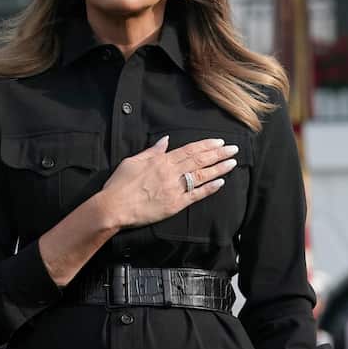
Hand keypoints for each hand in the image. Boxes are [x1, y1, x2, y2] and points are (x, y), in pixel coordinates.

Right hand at [99, 137, 238, 229]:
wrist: (114, 207)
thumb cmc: (119, 184)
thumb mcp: (133, 161)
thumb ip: (151, 151)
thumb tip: (165, 141)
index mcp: (161, 161)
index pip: (189, 150)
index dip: (206, 145)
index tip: (219, 142)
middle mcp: (170, 173)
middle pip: (199, 160)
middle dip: (219, 154)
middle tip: (234, 149)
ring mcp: (174, 189)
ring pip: (201, 176)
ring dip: (219, 169)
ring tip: (233, 163)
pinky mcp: (175, 205)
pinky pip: (196, 195)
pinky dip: (209, 188)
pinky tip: (221, 183)